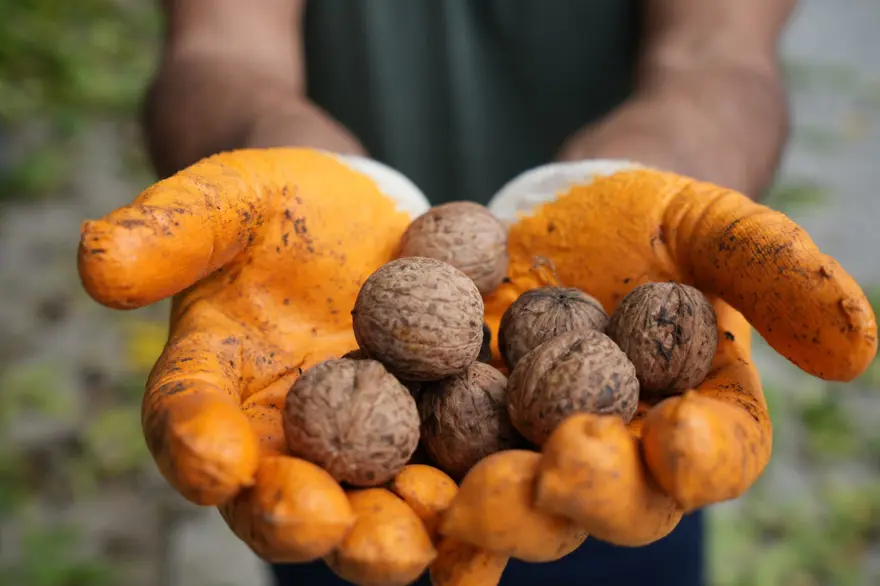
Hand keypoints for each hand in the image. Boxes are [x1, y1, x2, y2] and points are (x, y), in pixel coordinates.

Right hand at [77, 149, 443, 566]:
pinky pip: (452, 474)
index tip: (212, 462)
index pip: (190, 422)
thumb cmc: (276, 203)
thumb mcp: (223, 199)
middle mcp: (286, 432)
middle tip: (327, 528)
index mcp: (216, 387)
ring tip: (420, 538)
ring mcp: (366, 440)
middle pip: (283, 491)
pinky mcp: (438, 428)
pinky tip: (499, 508)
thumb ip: (168, 229)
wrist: (357, 209)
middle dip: (302, 518)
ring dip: (394, 529)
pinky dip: (471, 501)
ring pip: (372, 502)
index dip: (195, 445)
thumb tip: (96, 259)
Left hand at [438, 160, 877, 558]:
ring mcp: (527, 454)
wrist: (553, 210)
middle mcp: (610, 456)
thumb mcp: (710, 224)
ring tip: (463, 503)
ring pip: (516, 502)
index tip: (682, 441)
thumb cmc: (645, 214)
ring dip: (492, 514)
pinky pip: (434, 471)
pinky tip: (387, 495)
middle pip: (606, 499)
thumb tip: (856, 347)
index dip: (703, 458)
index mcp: (686, 421)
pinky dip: (414, 489)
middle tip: (552, 481)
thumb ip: (774, 274)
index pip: (711, 457)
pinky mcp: (451, 435)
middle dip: (580, 498)